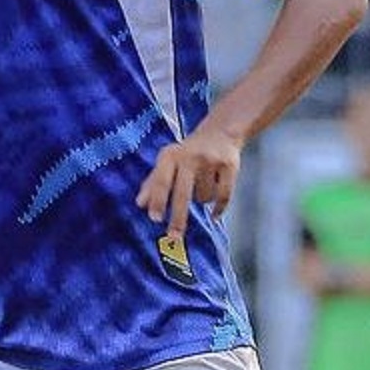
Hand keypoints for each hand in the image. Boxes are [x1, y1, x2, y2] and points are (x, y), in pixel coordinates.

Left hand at [136, 122, 243, 239]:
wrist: (220, 131)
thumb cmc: (188, 152)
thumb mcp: (168, 161)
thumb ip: (153, 182)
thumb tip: (140, 205)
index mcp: (171, 156)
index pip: (162, 181)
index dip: (158, 201)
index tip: (155, 219)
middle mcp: (190, 157)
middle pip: (183, 194)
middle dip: (178, 218)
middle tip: (174, 237)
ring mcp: (211, 161)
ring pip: (204, 197)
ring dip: (203, 199)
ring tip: (204, 185)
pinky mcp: (230, 165)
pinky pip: (223, 196)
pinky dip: (219, 208)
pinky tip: (215, 214)